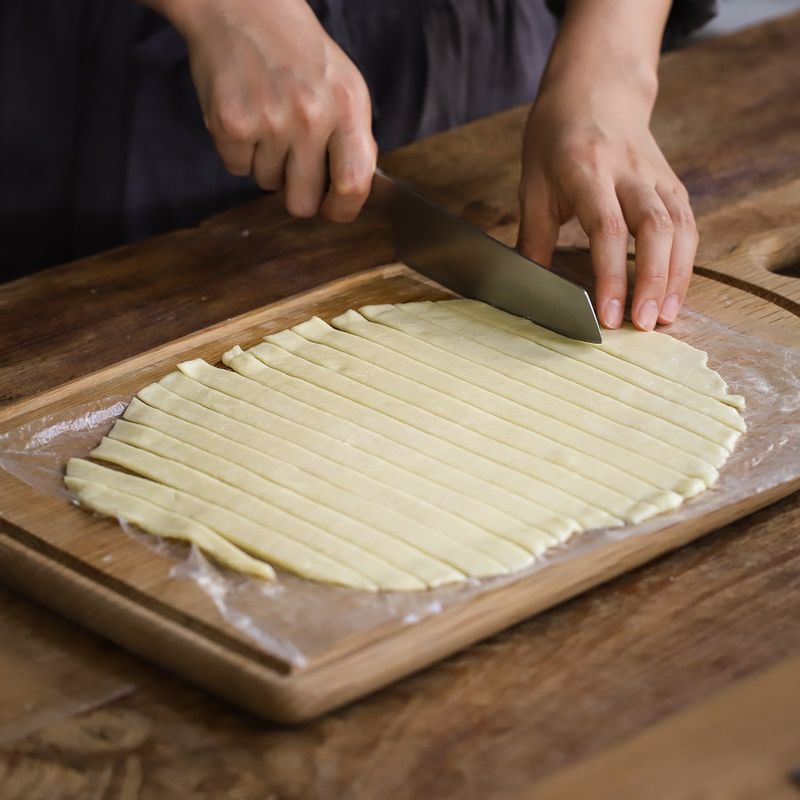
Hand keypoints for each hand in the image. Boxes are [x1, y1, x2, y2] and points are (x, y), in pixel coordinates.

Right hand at [156, 0, 376, 221]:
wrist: (241, 6)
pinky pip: (236, 168)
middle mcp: (310, 116)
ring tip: (267, 118)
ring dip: (266, 162)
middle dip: (297, 193)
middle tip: (293, 166)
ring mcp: (268, 121)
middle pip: (302, 202)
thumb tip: (351, 193)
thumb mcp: (344, 85)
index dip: (343, 210)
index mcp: (347, 106)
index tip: (333, 210)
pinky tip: (245, 113)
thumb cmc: (297, 52)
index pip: (353, 184)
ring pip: (267, 183)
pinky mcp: (230, 123)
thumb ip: (352, 139)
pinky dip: (238, 150)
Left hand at [518, 83, 696, 330]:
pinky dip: (685, 260)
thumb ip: (533, 237)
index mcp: (587, 169)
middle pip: (655, 228)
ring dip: (677, 276)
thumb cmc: (556, 138)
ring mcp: (657, 175)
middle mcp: (630, 171)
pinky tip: (676, 291)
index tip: (608, 316)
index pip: (606, 229)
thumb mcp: (533, 183)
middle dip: (654, 281)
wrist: (596, 88)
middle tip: (646, 324)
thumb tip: (528, 288)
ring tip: (666, 317)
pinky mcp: (672, 183)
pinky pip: (687, 224)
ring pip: (680, 227)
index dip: (611, 275)